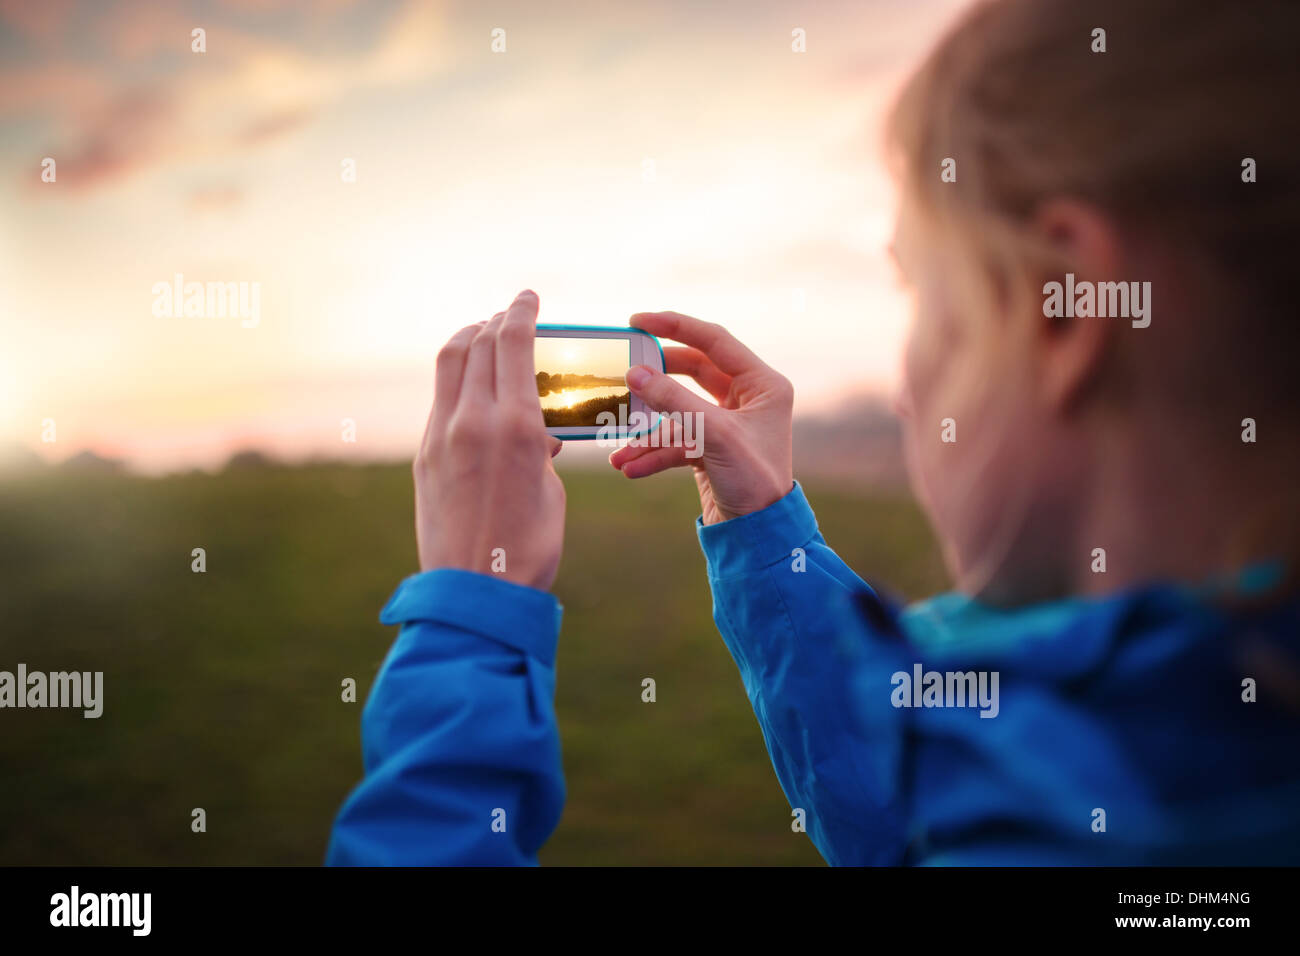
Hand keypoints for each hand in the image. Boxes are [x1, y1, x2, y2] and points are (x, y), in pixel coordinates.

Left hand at [414, 290, 565, 590]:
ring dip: (469, 339)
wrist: (475, 591)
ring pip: (450, 362)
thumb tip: (535, 435)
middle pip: (478, 343)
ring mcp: (442, 435)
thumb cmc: (529, 548)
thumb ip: (540, 449)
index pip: (512, 344)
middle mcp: (473, 421)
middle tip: (511, 314)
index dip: (520, 311)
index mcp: (516, 426)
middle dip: (497, 320)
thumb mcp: (550, 490)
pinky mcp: (425, 455)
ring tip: (485, 336)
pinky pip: (441, 396)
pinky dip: (459, 376)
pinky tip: (472, 385)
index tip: (528, 296)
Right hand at [609, 311, 793, 524]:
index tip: (637, 321)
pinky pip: (677, 441)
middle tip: (626, 370)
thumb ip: (673, 400)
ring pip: (679, 413)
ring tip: (620, 449)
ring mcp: (729, 425)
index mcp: (763, 385)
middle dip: (657, 380)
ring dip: (649, 431)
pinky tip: (631, 467)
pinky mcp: (712, 449)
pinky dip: (654, 453)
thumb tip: (635, 373)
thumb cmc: (753, 481)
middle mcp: (748, 399)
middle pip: (693, 372)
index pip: (714, 340)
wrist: (760, 536)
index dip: (675, 326)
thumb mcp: (713, 435)